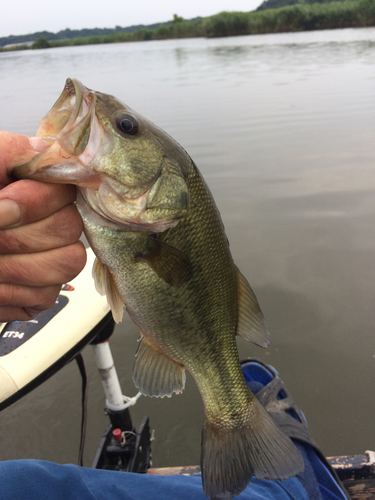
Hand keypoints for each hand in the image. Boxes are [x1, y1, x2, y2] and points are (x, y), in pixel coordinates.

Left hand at [0, 132, 85, 321]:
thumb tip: (48, 152)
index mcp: (32, 185)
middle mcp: (48, 218)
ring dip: (16, 267)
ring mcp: (49, 256)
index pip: (64, 190)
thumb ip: (9, 153)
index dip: (34, 203)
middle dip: (18, 237)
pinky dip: (11, 293)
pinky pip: (47, 294)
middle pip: (68, 228)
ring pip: (67, 262)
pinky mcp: (40, 289)